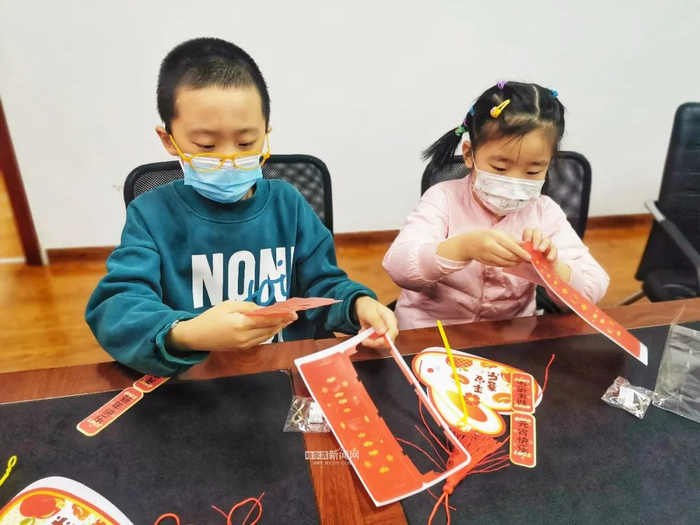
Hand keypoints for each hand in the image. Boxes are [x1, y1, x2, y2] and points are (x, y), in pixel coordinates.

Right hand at [167, 300, 296, 352]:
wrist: (195, 337)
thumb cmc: (210, 318)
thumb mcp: (227, 305)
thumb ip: (247, 307)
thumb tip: (262, 309)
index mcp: (241, 324)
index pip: (267, 320)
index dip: (282, 317)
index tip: (293, 312)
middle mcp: (245, 337)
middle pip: (269, 330)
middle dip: (282, 323)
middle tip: (293, 316)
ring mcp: (243, 345)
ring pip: (265, 336)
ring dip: (276, 329)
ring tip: (285, 321)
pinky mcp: (241, 349)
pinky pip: (259, 340)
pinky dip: (267, 333)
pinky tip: (271, 328)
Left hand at [354, 296, 398, 348]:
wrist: (363, 304)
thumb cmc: (367, 306)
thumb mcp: (370, 312)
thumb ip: (376, 321)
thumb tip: (382, 332)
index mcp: (390, 319)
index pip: (393, 333)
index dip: (385, 340)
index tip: (374, 342)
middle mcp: (390, 326)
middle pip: (388, 341)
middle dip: (375, 343)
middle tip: (363, 339)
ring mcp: (385, 331)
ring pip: (381, 343)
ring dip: (370, 341)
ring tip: (362, 332)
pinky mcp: (380, 335)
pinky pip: (376, 342)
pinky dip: (368, 340)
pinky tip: (363, 332)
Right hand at [439, 230, 530, 266]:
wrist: (467, 243)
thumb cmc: (485, 236)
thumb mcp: (498, 233)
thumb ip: (511, 239)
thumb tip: (525, 245)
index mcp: (494, 237)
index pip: (510, 246)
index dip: (521, 253)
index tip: (529, 257)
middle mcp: (490, 247)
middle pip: (508, 256)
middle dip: (518, 259)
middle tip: (526, 260)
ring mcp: (487, 256)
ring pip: (504, 262)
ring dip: (514, 263)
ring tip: (520, 262)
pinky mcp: (485, 262)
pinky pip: (499, 265)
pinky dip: (507, 265)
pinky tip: (512, 263)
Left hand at [522, 228, 570, 281]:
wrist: (544, 267)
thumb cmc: (533, 259)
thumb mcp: (526, 256)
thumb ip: (523, 252)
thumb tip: (519, 250)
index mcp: (530, 238)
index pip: (528, 230)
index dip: (527, 235)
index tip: (525, 242)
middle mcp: (539, 238)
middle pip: (537, 231)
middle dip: (535, 238)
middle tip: (533, 248)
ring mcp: (547, 243)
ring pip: (547, 239)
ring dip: (543, 244)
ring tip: (540, 250)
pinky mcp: (554, 250)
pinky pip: (554, 249)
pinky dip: (551, 253)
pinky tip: (548, 258)